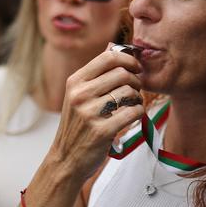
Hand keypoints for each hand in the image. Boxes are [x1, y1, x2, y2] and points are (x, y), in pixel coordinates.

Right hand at [47, 47, 146, 182]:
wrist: (66, 159)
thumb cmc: (77, 126)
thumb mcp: (78, 96)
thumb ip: (96, 73)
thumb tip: (115, 46)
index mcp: (75, 82)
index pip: (108, 57)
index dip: (128, 59)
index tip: (136, 67)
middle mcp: (80, 95)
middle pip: (122, 74)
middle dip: (136, 80)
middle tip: (136, 89)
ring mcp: (89, 113)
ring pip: (129, 92)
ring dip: (138, 98)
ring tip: (134, 104)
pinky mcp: (102, 131)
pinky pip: (133, 112)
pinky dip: (139, 112)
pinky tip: (134, 116)